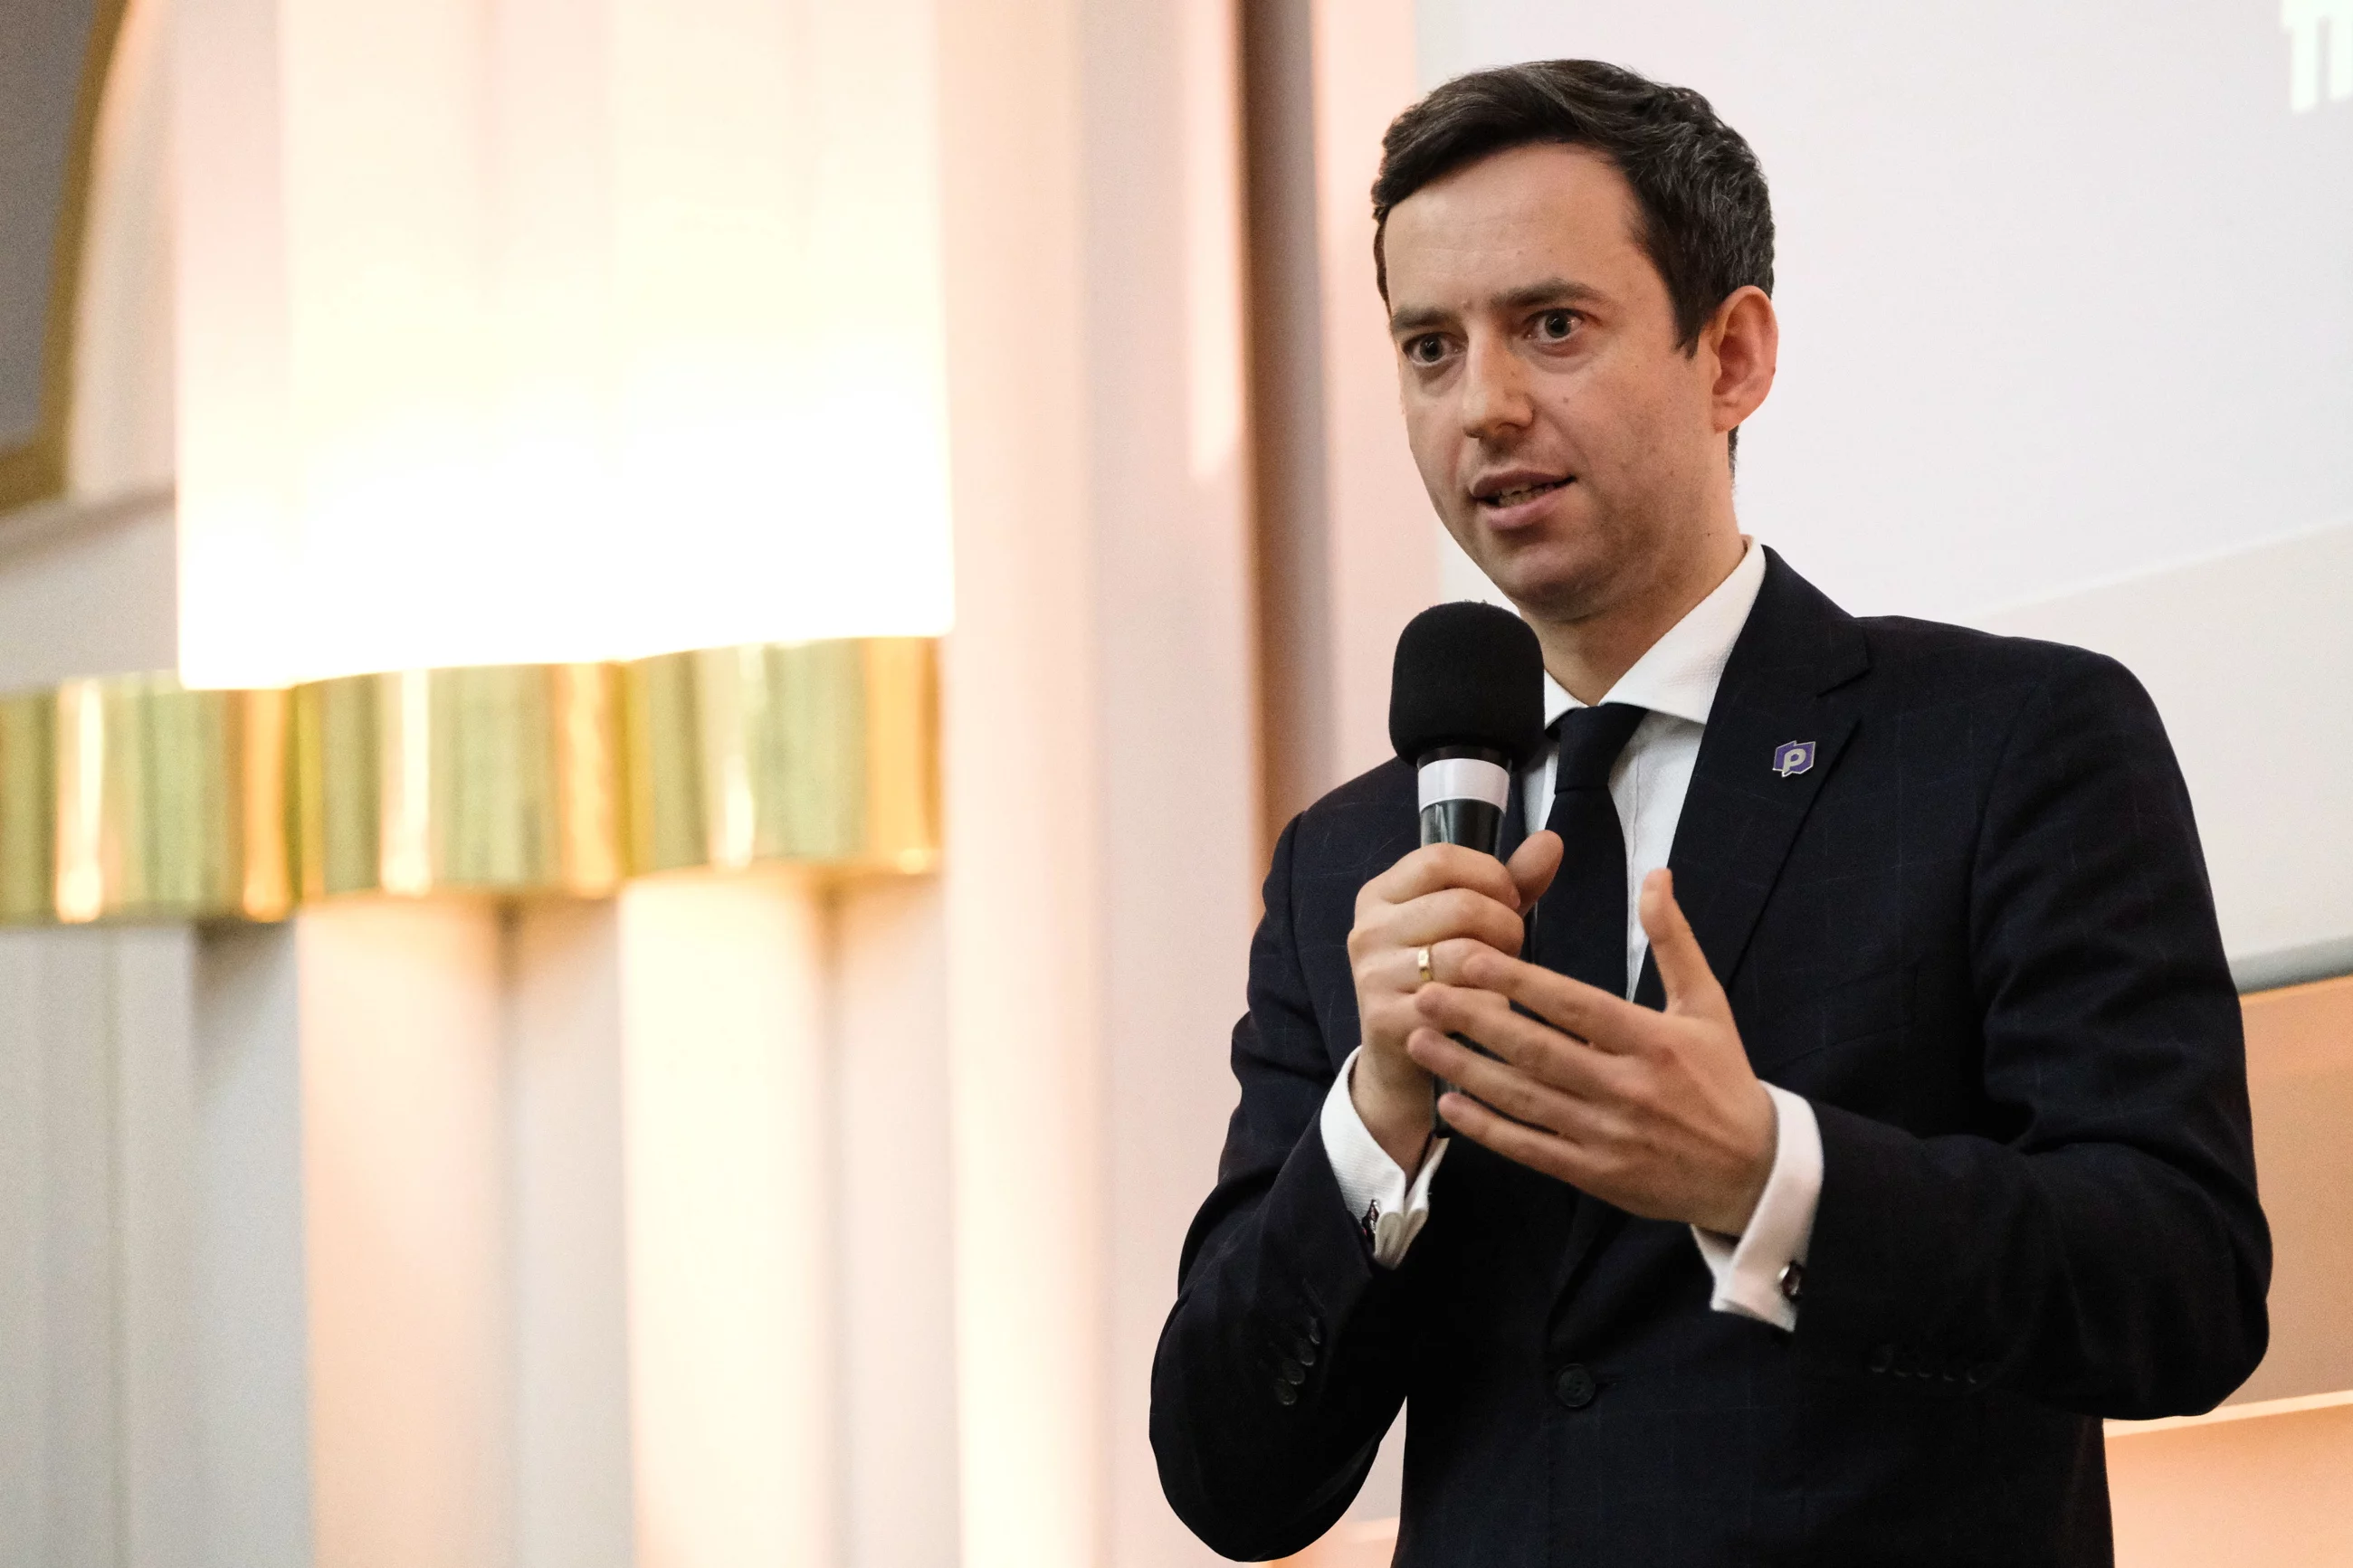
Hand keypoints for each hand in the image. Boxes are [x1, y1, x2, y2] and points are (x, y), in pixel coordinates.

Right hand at [1346, 832, 1564, 1171]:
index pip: (1439, 859)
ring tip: (1502, 979)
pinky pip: (1465, 1002)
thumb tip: (1551, 841)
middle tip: (1510, 949)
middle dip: (1505, 926)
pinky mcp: (1387, 1020)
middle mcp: (1367, 930)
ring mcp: (1373, 976)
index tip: (1508, 899)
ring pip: (1467, 955)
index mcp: (1379, 894)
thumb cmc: (1443, 979)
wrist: (1401, 1058)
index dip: (1489, 874)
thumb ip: (1508, 883)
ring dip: (1503, 969)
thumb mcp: (1469, 925)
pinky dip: (1492, 1007)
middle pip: (1461, 905)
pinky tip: (1490, 1012)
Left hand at [1404, 868, 1776, 1234]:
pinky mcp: (1595, 1174)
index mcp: (1651, 1041)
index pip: (1574, 1005)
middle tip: (1425, 992)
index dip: (1520, 981)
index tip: (1471, 956)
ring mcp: (1607, 1135)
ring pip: (1524, 1099)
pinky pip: (1531, 1148)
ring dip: (1466, 1070)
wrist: (1751, 1171)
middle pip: (1537, 1050)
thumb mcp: (1707, 1005)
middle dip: (1475, 1020)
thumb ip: (1674, 941)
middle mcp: (1625, 1088)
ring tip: (1418, 1041)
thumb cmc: (1722, 1078)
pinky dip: (1488, 1129)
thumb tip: (1656, 875)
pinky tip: (1450, 1104)